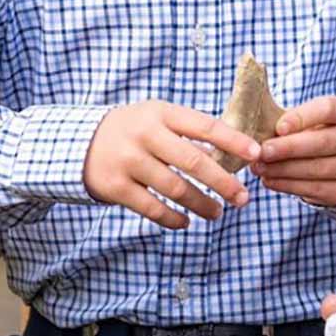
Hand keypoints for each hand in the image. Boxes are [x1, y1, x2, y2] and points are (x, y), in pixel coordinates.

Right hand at [83, 100, 257, 228]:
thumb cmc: (133, 129)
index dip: (233, 141)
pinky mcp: (116, 187)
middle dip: (223, 182)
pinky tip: (185, 222)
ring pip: (175, 188)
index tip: (256, 153)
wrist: (79, 142)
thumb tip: (230, 154)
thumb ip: (188, 132)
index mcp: (163, 113)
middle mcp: (147, 135)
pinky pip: (152, 208)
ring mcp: (130, 161)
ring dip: (201, 204)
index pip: (206, 126)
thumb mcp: (158, 117)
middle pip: (194, 161)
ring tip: (217, 213)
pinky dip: (173, 218)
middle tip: (243, 197)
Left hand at [252, 95, 335, 204]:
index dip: (303, 117)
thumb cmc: (317, 132)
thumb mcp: (310, 117)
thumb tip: (254, 119)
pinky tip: (270, 180)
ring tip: (259, 167)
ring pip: (317, 169)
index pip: (328, 109)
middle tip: (263, 151)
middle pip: (323, 142)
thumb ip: (288, 117)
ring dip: (283, 169)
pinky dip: (288, 185)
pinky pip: (314, 189)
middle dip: (289, 148)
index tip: (278, 127)